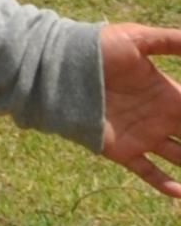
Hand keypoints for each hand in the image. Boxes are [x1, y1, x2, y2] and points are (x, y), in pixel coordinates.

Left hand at [97, 22, 180, 198]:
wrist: (58, 67)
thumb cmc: (98, 48)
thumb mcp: (138, 40)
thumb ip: (171, 41)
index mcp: (169, 94)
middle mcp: (161, 118)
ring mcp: (144, 136)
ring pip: (180, 159)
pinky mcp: (124, 151)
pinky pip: (149, 173)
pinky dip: (166, 185)